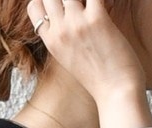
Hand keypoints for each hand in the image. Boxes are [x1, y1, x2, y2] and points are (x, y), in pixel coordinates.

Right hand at [25, 0, 146, 97]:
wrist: (117, 95)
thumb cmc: (100, 81)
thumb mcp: (71, 61)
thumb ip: (65, 40)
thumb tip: (69, 23)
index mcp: (51, 42)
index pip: (34, 7)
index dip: (47, 2)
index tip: (63, 7)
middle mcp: (60, 31)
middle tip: (83, 6)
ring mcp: (77, 23)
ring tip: (95, 6)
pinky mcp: (97, 19)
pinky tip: (108, 5)